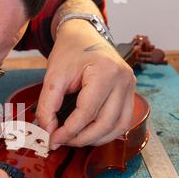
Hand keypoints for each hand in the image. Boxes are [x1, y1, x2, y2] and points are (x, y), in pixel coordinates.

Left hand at [37, 19, 135, 148]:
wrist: (84, 36)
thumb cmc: (69, 53)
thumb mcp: (53, 76)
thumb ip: (48, 105)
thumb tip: (47, 131)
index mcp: (105, 71)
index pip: (87, 112)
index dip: (68, 130)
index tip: (52, 139)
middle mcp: (124, 80)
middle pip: (105, 123)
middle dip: (80, 138)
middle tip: (61, 141)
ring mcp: (131, 87)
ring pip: (117, 127)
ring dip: (95, 139)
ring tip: (73, 139)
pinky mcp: (130, 94)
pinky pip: (123, 122)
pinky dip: (106, 133)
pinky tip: (89, 134)